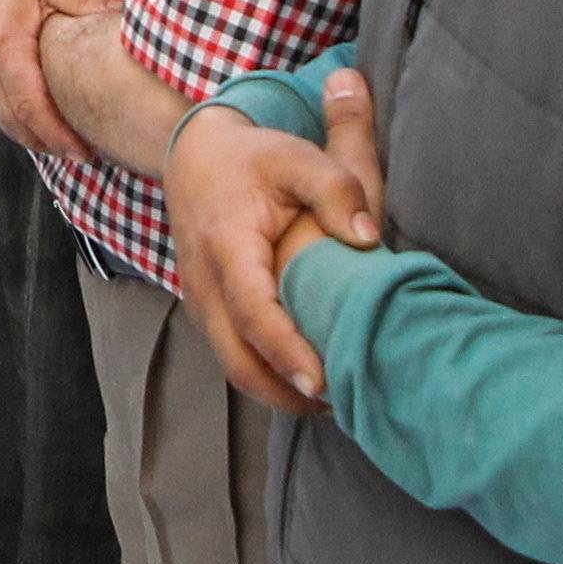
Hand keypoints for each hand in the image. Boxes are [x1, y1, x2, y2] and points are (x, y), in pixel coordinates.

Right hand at [168, 79, 384, 412]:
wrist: (194, 158)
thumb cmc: (255, 160)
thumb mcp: (298, 157)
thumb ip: (339, 189)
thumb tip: (368, 239)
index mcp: (227, 246)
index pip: (253, 312)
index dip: (285, 351)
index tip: (321, 382)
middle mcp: (204, 284)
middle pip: (237, 359)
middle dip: (286, 393)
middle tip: (344, 405)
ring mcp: (200, 303)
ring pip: (234, 367)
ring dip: (279, 392)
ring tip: (336, 400)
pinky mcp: (207, 313)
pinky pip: (234, 356)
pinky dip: (269, 376)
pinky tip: (311, 379)